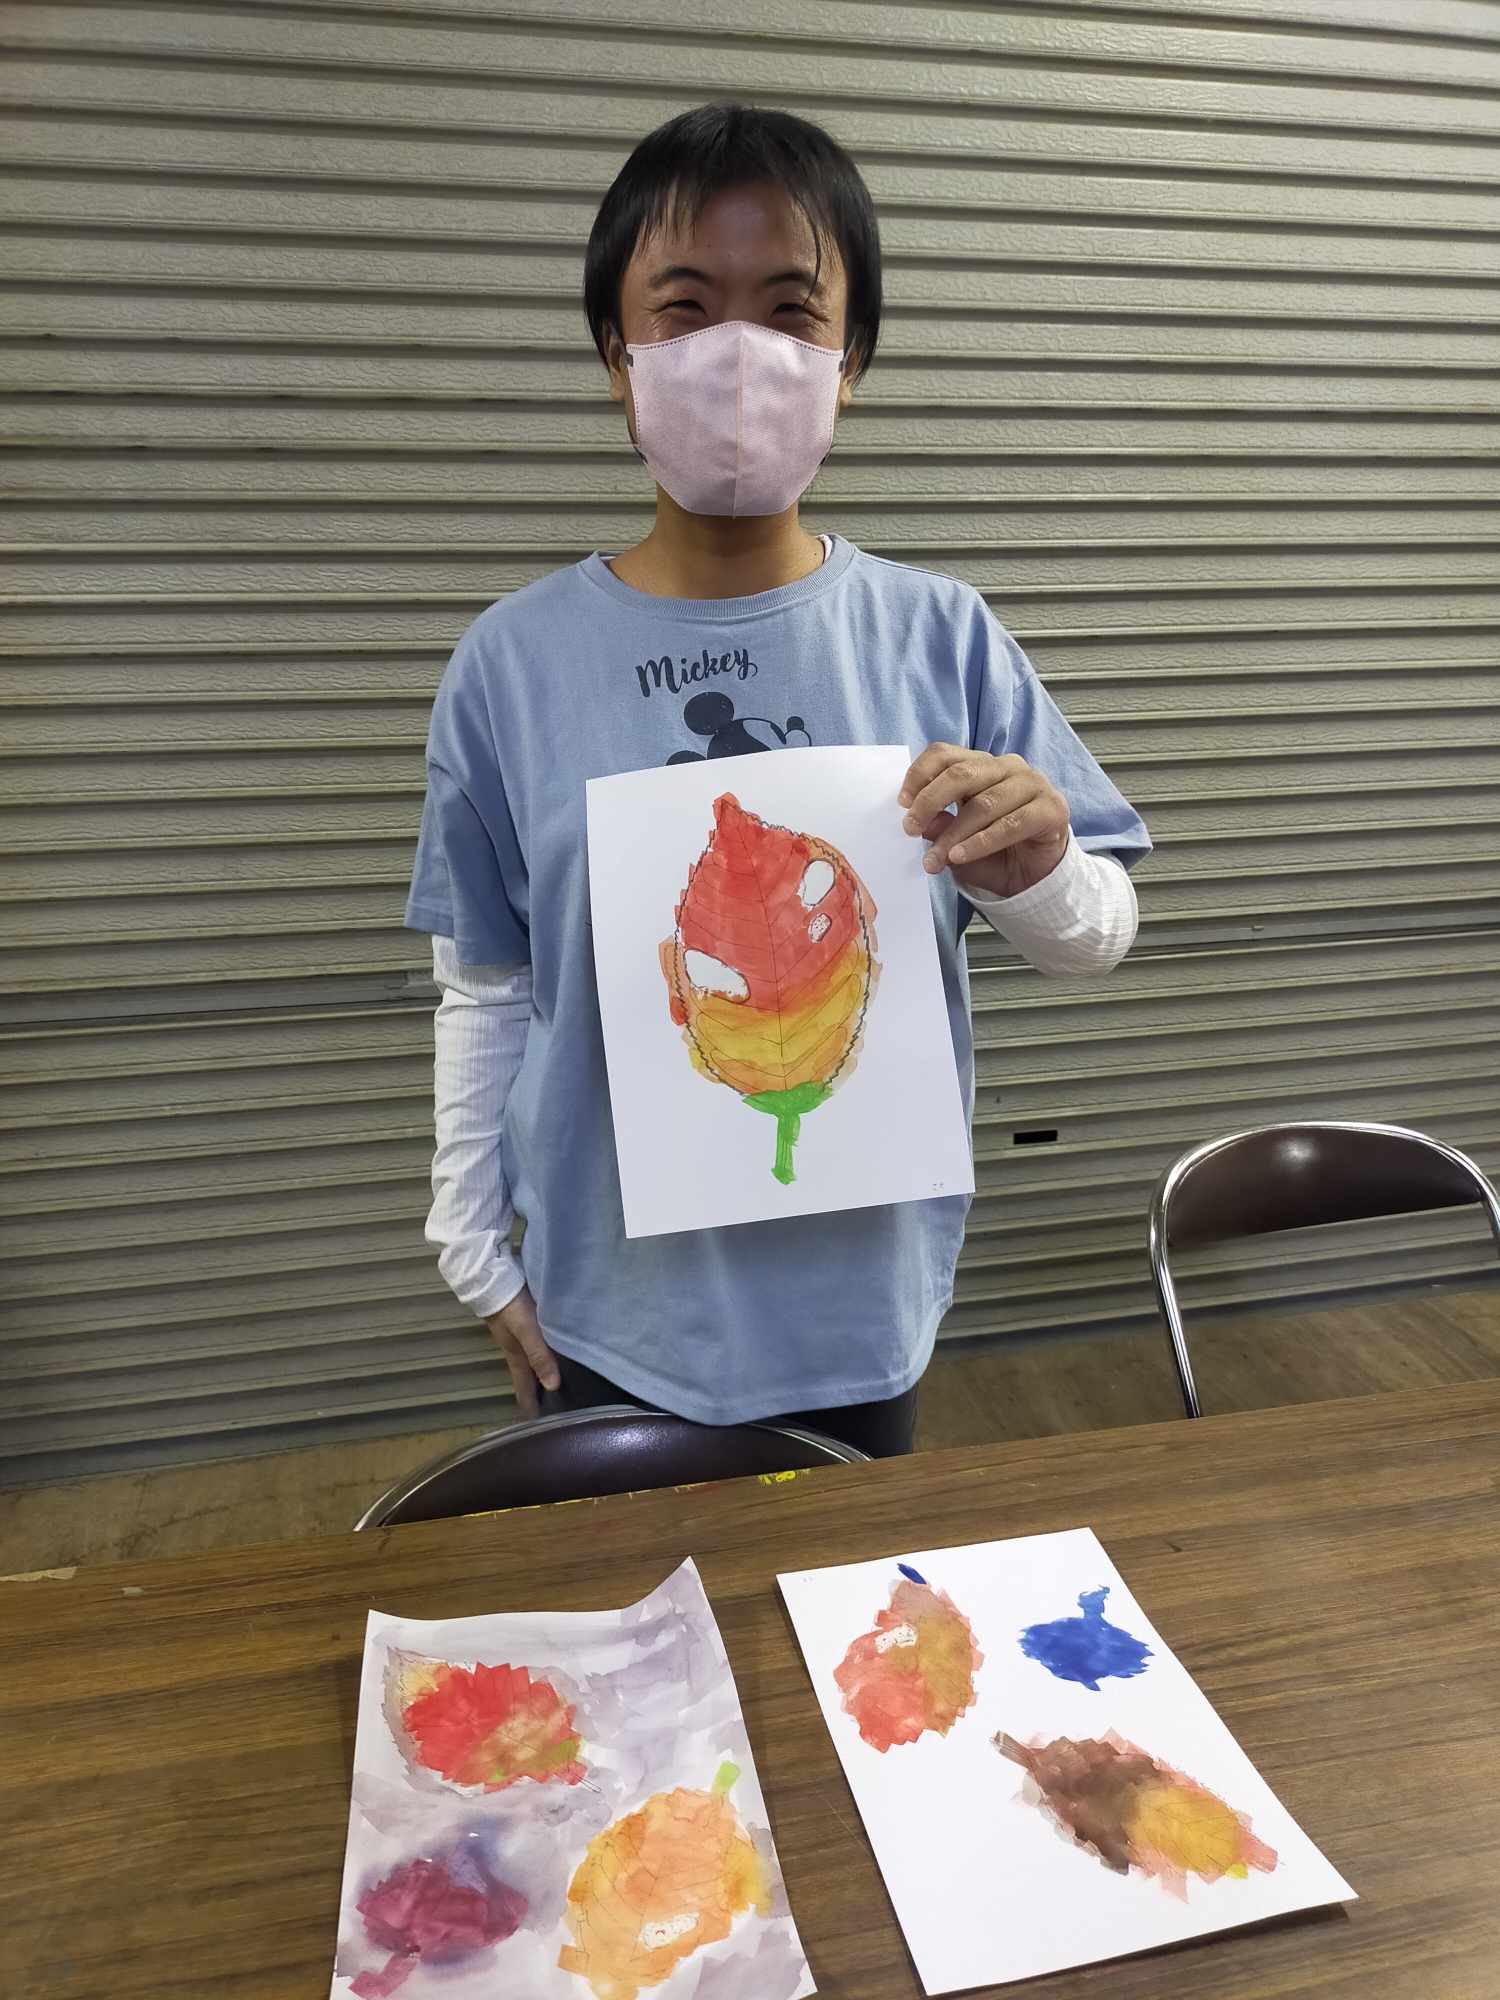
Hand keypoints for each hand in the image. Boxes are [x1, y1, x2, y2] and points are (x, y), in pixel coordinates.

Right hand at [483, 1286, 559, 1419]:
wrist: (491, 1278)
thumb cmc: (510, 1307)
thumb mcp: (526, 1331)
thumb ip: (539, 1355)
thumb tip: (553, 1387)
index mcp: (516, 1357)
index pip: (523, 1389)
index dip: (530, 1407)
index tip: (537, 1426)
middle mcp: (516, 1350)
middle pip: (528, 1377)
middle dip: (538, 1394)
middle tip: (554, 1408)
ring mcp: (518, 1336)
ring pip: (532, 1361)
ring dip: (541, 1374)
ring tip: (557, 1383)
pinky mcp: (522, 1322)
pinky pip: (535, 1345)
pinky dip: (543, 1354)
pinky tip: (553, 1351)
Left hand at [899, 744, 1069, 898]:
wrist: (1033, 876)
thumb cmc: (993, 852)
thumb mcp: (956, 842)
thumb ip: (940, 828)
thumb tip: (921, 822)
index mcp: (981, 766)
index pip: (945, 754)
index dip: (920, 774)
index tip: (901, 803)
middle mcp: (1007, 767)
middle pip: (962, 773)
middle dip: (930, 801)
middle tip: (910, 829)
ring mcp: (1033, 784)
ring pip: (984, 803)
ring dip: (954, 835)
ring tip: (933, 860)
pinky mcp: (1051, 809)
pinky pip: (1011, 823)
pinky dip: (981, 843)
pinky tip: (960, 857)